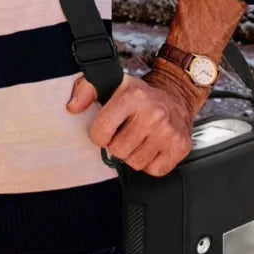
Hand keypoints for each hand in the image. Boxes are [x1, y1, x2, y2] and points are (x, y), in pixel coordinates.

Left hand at [67, 67, 201, 176]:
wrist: (175, 95)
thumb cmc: (139, 94)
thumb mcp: (111, 83)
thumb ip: (85, 90)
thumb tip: (72, 107)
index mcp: (133, 97)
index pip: (102, 131)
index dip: (98, 135)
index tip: (104, 130)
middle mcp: (153, 114)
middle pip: (118, 150)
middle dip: (116, 145)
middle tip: (123, 133)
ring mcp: (168, 132)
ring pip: (135, 163)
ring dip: (132, 155)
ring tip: (137, 139)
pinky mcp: (180, 147)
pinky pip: (154, 170)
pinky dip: (149, 163)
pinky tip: (150, 147)